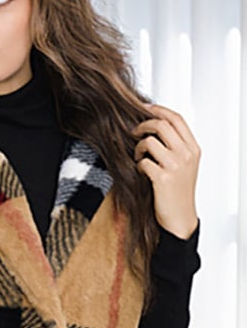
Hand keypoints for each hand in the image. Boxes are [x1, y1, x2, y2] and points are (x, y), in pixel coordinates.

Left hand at [132, 104, 199, 239]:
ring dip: (138, 148)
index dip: (158, 110)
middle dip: (143, 126)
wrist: (180, 219)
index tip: (145, 108)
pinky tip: (140, 172)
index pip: (176, 118)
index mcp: (193, 148)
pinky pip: (143, 162)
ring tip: (139, 158)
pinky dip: (138, 165)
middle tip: (134, 132)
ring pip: (149, 142)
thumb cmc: (178, 192)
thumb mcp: (186, 165)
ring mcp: (175, 166)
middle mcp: (187, 155)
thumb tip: (154, 127)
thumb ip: (176, 146)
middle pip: (161, 125)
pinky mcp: (163, 178)